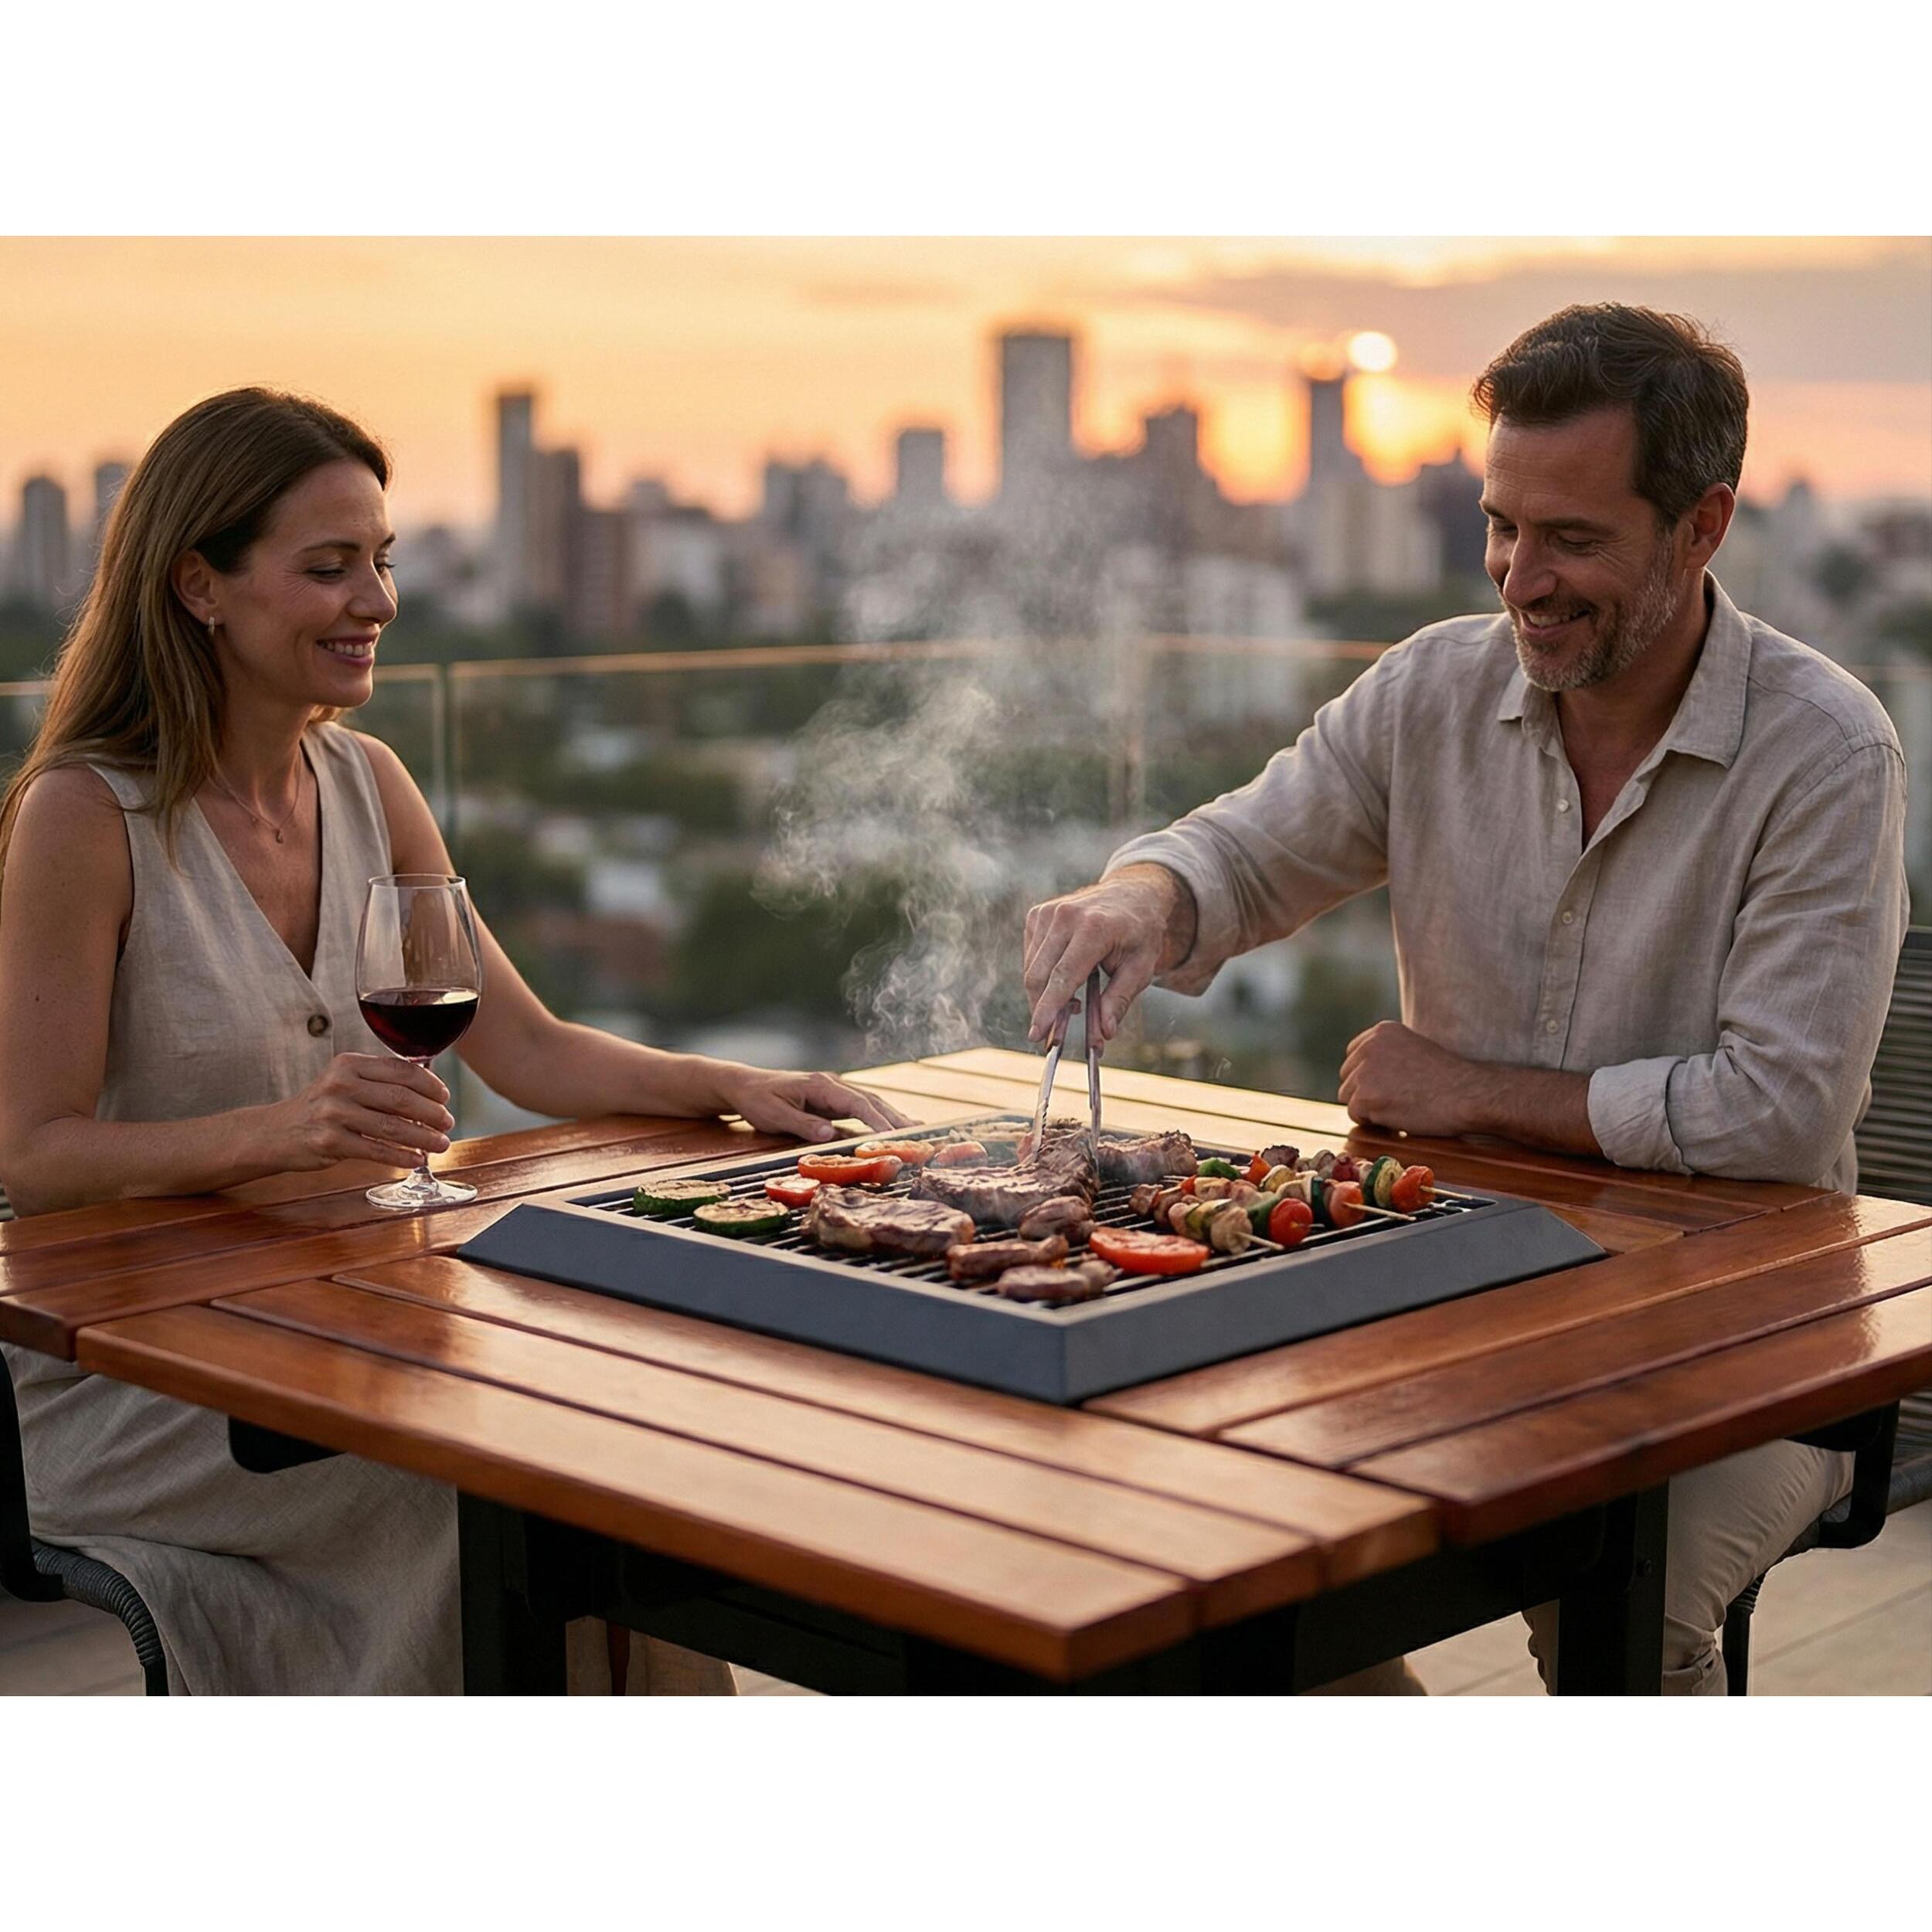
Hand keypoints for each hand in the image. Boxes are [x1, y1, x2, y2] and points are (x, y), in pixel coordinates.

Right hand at [269, 1053, 453, 1170]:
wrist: (275, 1132)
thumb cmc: (321, 1107)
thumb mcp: (344, 1081)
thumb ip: (379, 1080)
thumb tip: (431, 1092)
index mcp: (349, 1064)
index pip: (401, 1069)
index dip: (430, 1084)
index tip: (445, 1097)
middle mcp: (340, 1084)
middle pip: (400, 1098)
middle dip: (432, 1112)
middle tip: (448, 1123)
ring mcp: (333, 1114)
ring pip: (391, 1126)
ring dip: (423, 1137)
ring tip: (441, 1144)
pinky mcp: (329, 1142)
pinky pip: (375, 1150)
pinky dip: (401, 1156)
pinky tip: (417, 1160)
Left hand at [714, 1068, 911, 1144]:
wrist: (744, 1085)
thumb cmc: (757, 1099)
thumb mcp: (775, 1115)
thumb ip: (803, 1124)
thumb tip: (830, 1134)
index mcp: (821, 1085)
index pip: (858, 1103)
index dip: (879, 1120)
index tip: (896, 1135)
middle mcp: (833, 1085)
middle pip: (872, 1101)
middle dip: (897, 1118)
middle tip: (921, 1135)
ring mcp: (834, 1091)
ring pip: (871, 1103)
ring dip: (893, 1117)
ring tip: (917, 1132)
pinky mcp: (833, 1100)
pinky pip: (862, 1109)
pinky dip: (880, 1118)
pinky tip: (894, 1128)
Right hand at [1023, 865, 1193, 1045]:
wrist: (1132, 894)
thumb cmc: (1139, 932)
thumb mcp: (1141, 967)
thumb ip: (1120, 1000)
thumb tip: (1104, 1033)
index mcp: (1094, 928)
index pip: (1063, 976)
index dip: (1047, 1008)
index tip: (1037, 1034)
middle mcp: (1066, 916)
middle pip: (1039, 975)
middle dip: (1041, 1009)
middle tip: (1052, 1034)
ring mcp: (1048, 913)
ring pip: (1031, 969)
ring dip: (1043, 995)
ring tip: (1075, 1004)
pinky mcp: (1037, 915)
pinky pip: (1031, 958)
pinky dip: (1042, 977)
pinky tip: (1065, 981)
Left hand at [1338, 1022, 1483, 1137]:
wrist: (1469, 1094)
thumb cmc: (1449, 1078)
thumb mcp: (1414, 1050)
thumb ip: (1388, 1054)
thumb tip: (1363, 1074)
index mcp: (1382, 1031)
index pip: (1354, 1056)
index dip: (1368, 1076)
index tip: (1388, 1087)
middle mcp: (1369, 1046)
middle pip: (1347, 1076)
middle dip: (1365, 1092)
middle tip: (1396, 1101)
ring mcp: (1366, 1071)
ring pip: (1348, 1096)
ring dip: (1368, 1108)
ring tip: (1399, 1108)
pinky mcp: (1366, 1097)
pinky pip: (1355, 1115)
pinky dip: (1372, 1122)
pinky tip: (1397, 1118)